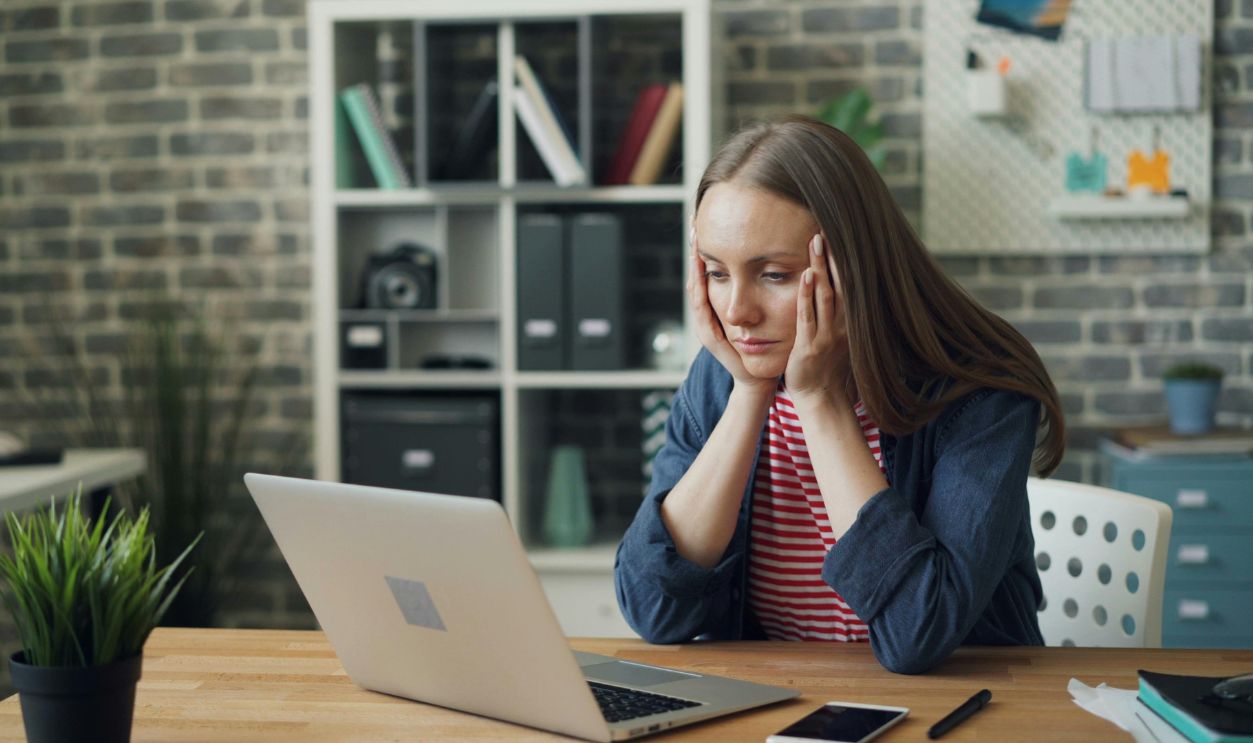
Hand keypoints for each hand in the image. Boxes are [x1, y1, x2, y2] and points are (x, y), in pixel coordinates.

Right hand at [687, 227, 775, 393]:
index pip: (708, 272)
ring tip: (694, 243)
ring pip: (695, 289)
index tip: (706, 225)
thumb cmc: (762, 345)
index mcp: (717, 307)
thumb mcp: (759, 313)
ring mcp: (705, 324)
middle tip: (693, 225)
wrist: (757, 377)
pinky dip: (699, 290)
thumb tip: (769, 264)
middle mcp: (707, 314)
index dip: (705, 250)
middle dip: (694, 251)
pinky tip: (699, 274)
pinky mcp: (709, 335)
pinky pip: (701, 308)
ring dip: (694, 266)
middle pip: (696, 275)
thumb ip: (758, 292)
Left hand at [785, 233, 853, 405]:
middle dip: (833, 256)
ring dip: (820, 268)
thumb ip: (836, 310)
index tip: (837, 234)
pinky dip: (806, 296)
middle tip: (825, 228)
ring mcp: (827, 336)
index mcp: (848, 320)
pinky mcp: (810, 346)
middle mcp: (842, 325)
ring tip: (816, 242)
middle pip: (840, 283)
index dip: (842, 259)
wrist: (820, 397)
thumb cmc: (824, 365)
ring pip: (825, 296)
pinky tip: (804, 276)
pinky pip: (808, 318)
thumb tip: (835, 284)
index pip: (847, 283)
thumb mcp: (836, 334)